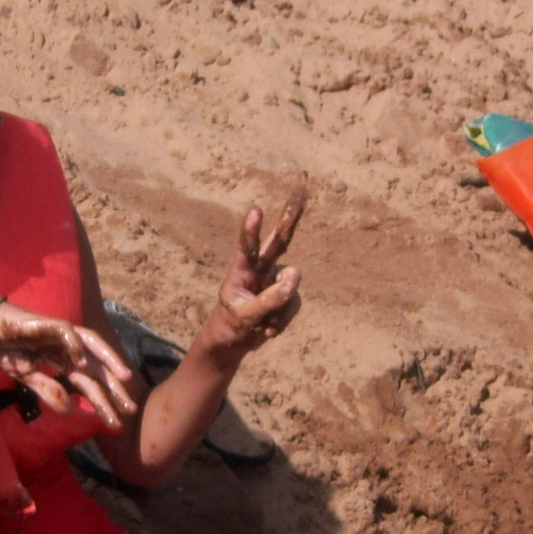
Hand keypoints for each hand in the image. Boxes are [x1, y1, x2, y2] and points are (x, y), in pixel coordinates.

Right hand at [0, 304, 137, 428]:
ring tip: (123, 377)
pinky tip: (81, 363)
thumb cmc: (5, 348)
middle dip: (114, 388)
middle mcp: (67, 347)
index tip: (117, 423)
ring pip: (91, 343)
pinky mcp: (44, 323)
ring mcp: (59, 333)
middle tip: (130, 409)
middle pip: (97, 367)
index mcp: (64, 361)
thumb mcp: (27, 377)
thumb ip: (48, 391)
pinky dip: (74, 345)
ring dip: (108, 358)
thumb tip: (69, 411)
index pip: (90, 383)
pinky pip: (64, 331)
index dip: (104, 402)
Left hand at [207, 191, 304, 361]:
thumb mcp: (243, 316)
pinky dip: (283, 319)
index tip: (255, 210)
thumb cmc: (231, 324)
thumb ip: (266, 301)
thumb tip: (292, 284)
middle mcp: (261, 268)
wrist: (236, 340)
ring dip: (278, 308)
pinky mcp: (287, 294)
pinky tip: (268, 328)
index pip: (247, 246)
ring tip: (260, 323)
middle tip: (301, 192)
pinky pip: (295, 302)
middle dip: (290, 218)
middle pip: (279, 240)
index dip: (252, 230)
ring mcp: (275, 280)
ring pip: (290, 285)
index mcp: (242, 270)